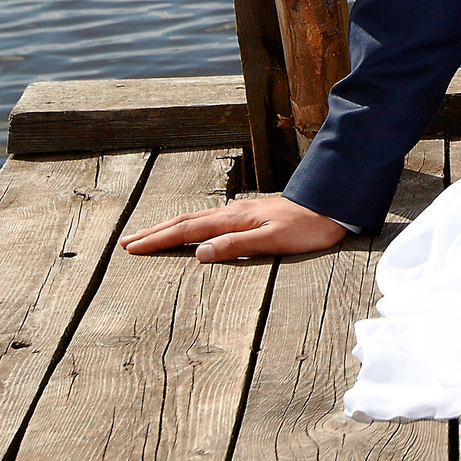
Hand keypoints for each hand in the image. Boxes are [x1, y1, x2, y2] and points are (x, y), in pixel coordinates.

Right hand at [120, 193, 344, 262]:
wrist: (332, 207)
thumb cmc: (308, 228)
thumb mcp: (274, 241)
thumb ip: (237, 246)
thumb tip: (199, 253)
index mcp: (234, 219)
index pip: (187, 230)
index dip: (158, 240)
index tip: (132, 248)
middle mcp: (233, 212)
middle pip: (185, 221)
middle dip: (155, 232)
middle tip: (127, 242)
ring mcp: (241, 212)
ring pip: (196, 218)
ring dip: (169, 227)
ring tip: (150, 235)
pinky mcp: (250, 214)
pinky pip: (209, 220)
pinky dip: (190, 225)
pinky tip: (192, 230)